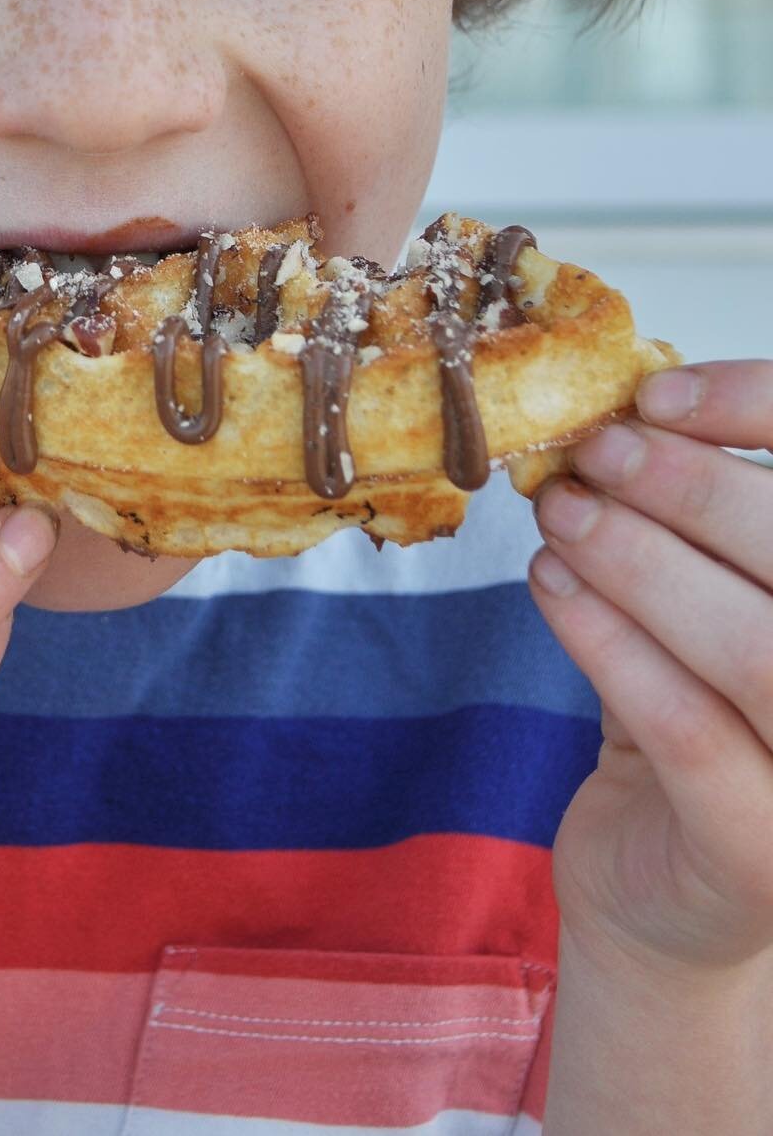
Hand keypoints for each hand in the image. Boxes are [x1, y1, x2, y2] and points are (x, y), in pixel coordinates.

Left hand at [527, 360, 772, 972]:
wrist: (665, 909)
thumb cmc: (698, 731)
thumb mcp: (710, 614)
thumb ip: (696, 532)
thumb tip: (622, 410)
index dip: (764, 412)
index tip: (662, 393)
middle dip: (689, 488)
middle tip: (594, 452)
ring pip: (755, 648)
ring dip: (640, 560)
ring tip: (562, 513)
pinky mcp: (758, 856)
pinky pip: (681, 725)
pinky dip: (606, 638)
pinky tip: (551, 585)